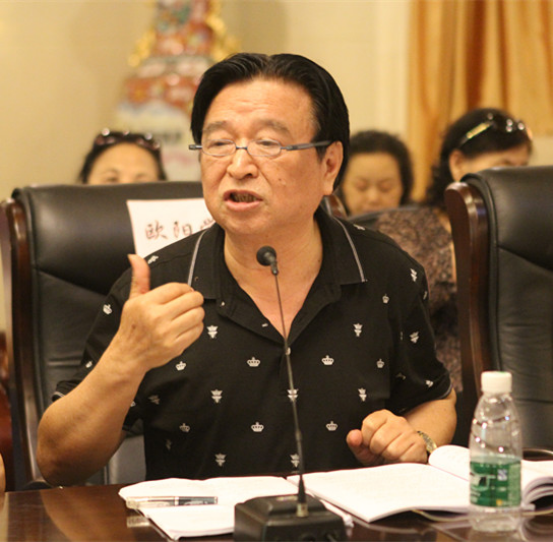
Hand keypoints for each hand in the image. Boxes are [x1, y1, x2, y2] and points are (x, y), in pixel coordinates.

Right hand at [107, 254, 204, 373]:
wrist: (128, 355)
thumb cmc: (132, 325)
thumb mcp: (133, 300)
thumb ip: (140, 278)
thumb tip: (135, 257)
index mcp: (146, 303)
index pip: (177, 288)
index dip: (185, 288)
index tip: (185, 292)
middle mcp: (156, 318)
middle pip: (192, 300)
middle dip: (195, 299)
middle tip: (191, 301)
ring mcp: (166, 333)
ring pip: (197, 314)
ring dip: (197, 312)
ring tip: (189, 313)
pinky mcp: (175, 347)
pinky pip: (197, 330)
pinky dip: (196, 327)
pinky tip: (187, 326)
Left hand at [346, 409, 426, 465]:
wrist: (403, 464)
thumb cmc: (381, 454)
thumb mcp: (364, 449)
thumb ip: (355, 441)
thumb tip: (353, 436)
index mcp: (383, 416)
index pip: (368, 425)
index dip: (366, 440)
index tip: (370, 444)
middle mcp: (398, 420)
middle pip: (379, 439)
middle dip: (377, 450)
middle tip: (381, 452)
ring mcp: (410, 432)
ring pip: (392, 450)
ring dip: (388, 457)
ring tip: (390, 455)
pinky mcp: (419, 445)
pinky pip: (404, 457)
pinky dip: (399, 463)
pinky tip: (400, 459)